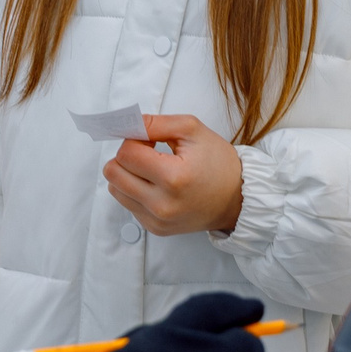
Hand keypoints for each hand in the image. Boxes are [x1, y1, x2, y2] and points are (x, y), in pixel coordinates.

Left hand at [106, 115, 244, 236]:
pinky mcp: (155, 228)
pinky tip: (158, 186)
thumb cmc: (218, 163)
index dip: (135, 139)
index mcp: (173, 178)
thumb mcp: (192, 129)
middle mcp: (162, 204)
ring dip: (128, 174)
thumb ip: (155, 123)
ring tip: (154, 169)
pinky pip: (128, 204)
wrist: (237, 199)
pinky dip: (136, 191)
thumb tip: (126, 124)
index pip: (126, 153)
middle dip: (127, 156)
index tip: (150, 139)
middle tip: (149, 153)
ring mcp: (157, 220)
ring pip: (115, 189)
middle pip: (113, 172)